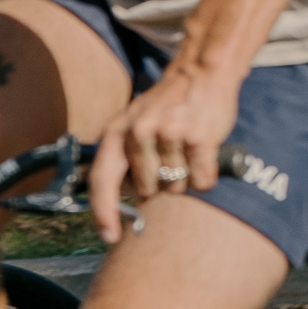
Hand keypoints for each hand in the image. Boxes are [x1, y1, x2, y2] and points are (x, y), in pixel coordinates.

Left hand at [87, 61, 240, 244]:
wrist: (201, 72)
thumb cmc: (166, 105)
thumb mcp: (132, 123)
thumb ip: (124, 156)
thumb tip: (122, 199)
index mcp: (115, 131)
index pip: (101, 179)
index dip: (102, 212)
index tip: (108, 236)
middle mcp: (138, 132)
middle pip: (146, 189)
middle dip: (158, 186)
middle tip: (169, 160)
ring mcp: (168, 133)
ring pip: (175, 186)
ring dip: (185, 179)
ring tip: (186, 151)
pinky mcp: (198, 137)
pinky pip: (201, 179)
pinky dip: (205, 176)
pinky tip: (204, 155)